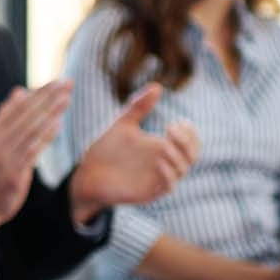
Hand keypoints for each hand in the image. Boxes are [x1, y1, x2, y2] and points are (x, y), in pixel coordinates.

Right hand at [0, 81, 71, 231]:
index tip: (57, 80)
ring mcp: (5, 156)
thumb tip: (21, 91)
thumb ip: (8, 116)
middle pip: (26, 114)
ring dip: (50, 112)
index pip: (19, 106)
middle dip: (48, 97)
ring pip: (30, 129)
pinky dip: (44, 136)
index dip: (39, 92)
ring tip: (66, 99)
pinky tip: (57, 125)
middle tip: (67, 83)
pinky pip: (31, 150)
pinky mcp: (14, 172)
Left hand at [68, 84, 199, 224]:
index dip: (191, 133)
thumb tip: (157, 86)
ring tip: (164, 144)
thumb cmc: (107, 149)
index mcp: (162, 147)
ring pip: (182, 170)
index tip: (181, 121)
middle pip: (192, 156)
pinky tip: (159, 160)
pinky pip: (167, 186)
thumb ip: (139, 107)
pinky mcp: (149, 192)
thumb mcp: (124, 124)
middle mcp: (165, 163)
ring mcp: (158, 179)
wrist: (87, 172)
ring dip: (177, 156)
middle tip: (172, 128)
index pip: (190, 142)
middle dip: (188, 142)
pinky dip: (168, 174)